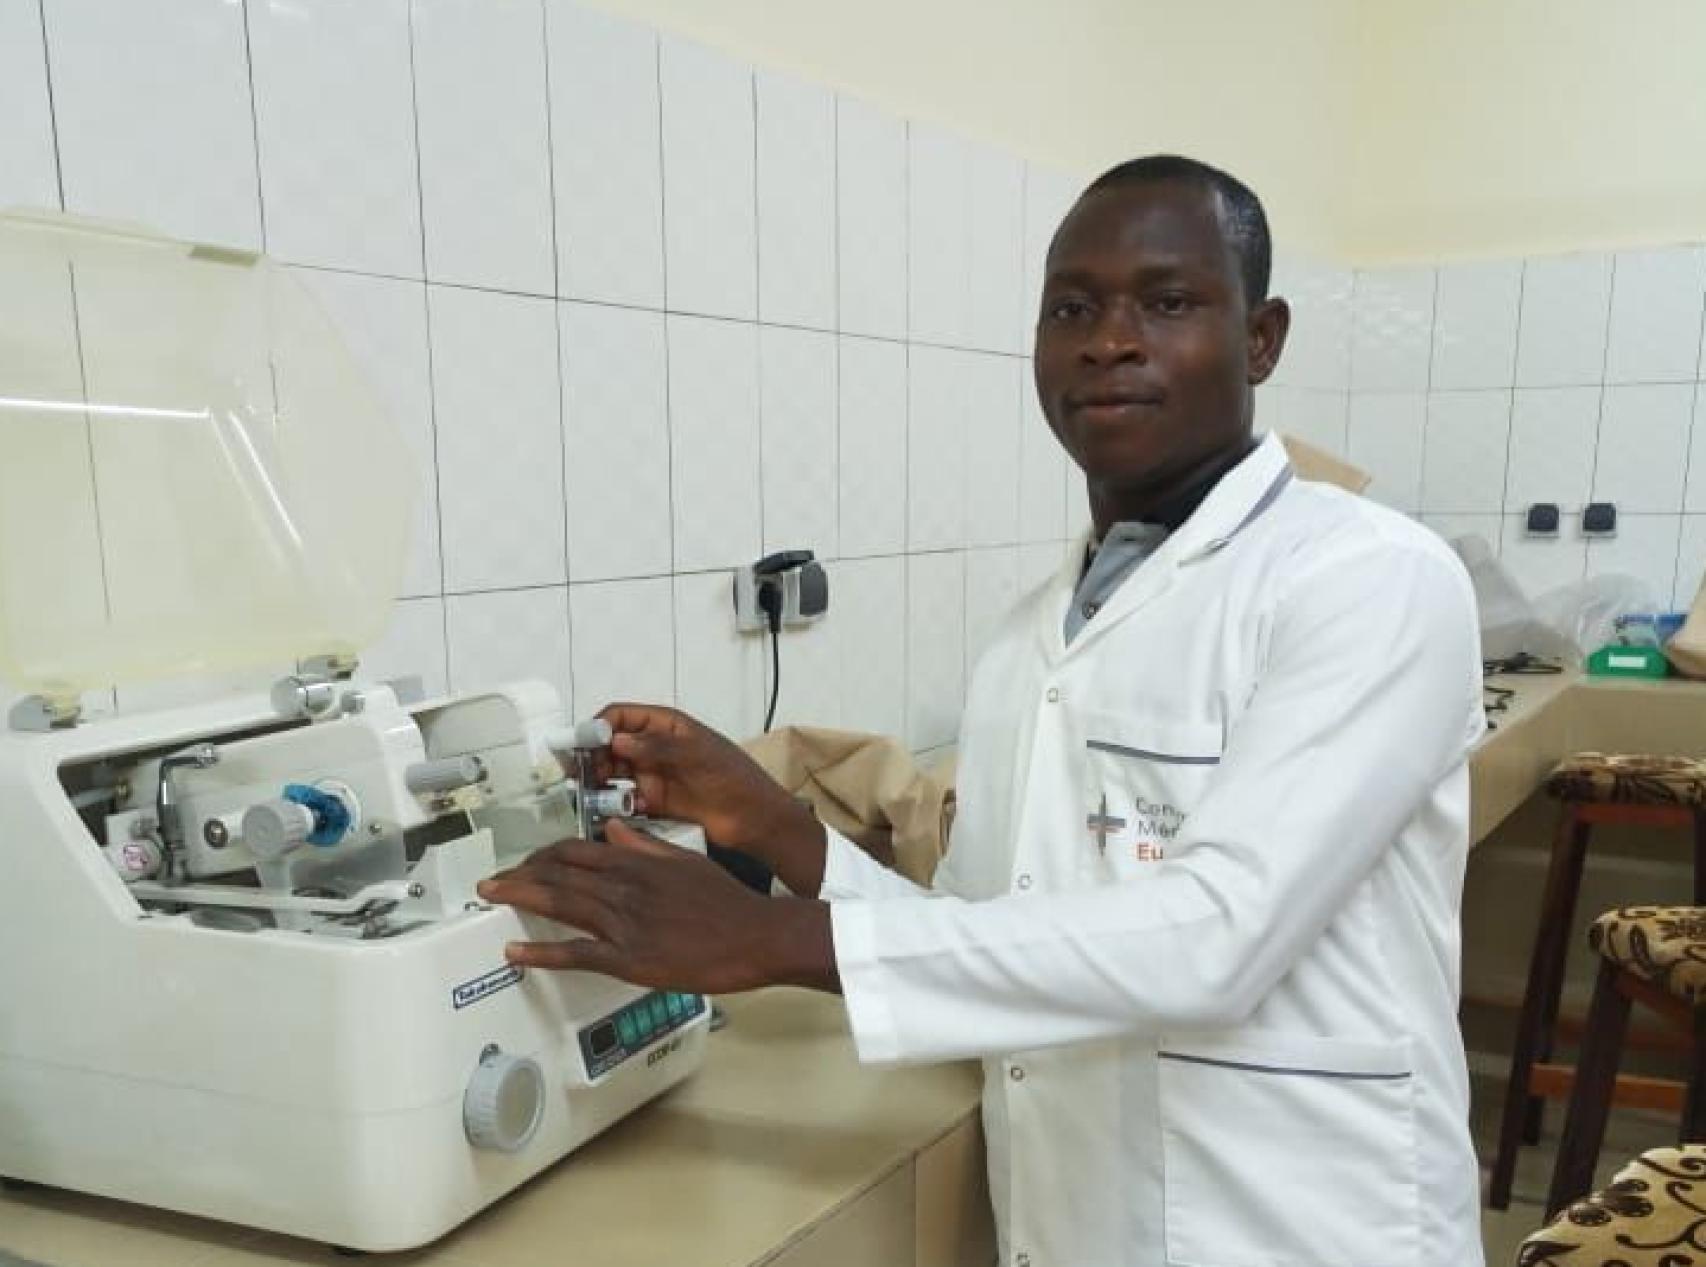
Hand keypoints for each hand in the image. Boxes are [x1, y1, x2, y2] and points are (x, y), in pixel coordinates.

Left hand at [476, 819, 836, 994]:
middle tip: (491, 883)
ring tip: (492, 898)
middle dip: (519, 876)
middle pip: (558, 875)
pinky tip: (515, 954)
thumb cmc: (726, 901)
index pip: (577, 850)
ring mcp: (625, 924)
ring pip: (560, 905)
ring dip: (520, 899)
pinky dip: (541, 953)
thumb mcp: (685, 860)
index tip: (526, 861)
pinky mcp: (630, 959)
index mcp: (638, 861)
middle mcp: (625, 887)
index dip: (544, 855)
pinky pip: (576, 954)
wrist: (756, 935)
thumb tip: (613, 829)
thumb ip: (646, 844)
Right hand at [596, 703, 820, 866]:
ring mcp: (653, 774)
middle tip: (579, 777)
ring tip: (590, 796)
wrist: (754, 819)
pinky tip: (612, 812)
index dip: (598, 727)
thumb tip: (617, 740)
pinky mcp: (654, 801)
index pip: (620, 716)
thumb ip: (657, 747)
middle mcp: (654, 747)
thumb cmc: (732, 778)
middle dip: (592, 757)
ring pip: (613, 773)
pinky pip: (624, 799)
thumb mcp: (697, 756)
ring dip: (599, 782)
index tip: (582, 746)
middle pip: (610, 744)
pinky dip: (614, 803)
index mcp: (665, 725)